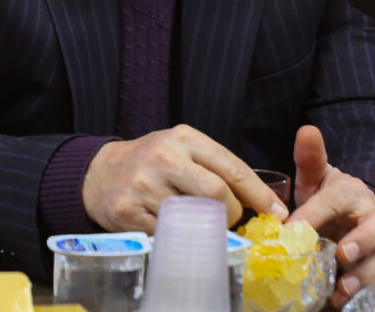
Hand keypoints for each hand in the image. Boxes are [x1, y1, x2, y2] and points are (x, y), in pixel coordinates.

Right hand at [82, 124, 289, 231]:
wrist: (99, 172)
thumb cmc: (152, 162)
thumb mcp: (182, 149)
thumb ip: (215, 167)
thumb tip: (261, 202)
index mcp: (183, 137)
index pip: (231, 166)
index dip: (258, 193)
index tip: (276, 213)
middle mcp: (164, 157)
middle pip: (216, 193)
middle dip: (231, 213)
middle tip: (228, 220)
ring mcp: (144, 184)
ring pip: (193, 217)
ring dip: (206, 228)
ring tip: (202, 225)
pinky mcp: (127, 211)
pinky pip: (168, 234)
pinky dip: (178, 237)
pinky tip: (175, 230)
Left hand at [289, 125, 374, 308]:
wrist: (350, 218)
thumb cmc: (328, 199)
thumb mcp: (315, 179)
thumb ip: (310, 158)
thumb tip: (307, 130)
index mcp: (351, 192)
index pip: (334, 200)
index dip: (314, 214)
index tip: (292, 229)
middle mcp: (373, 216)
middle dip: (361, 242)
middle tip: (342, 255)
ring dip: (365, 275)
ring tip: (343, 290)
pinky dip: (365, 291)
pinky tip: (342, 301)